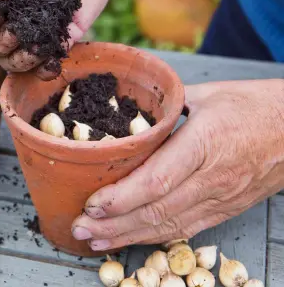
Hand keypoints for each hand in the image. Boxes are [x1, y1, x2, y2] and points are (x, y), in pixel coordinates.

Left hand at [72, 80, 283, 250]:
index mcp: (205, 143)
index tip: (91, 204)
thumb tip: (133, 113)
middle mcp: (212, 178)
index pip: (156, 180)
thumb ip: (168, 105)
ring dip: (128, 236)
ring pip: (168, 226)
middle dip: (113, 224)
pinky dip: (154, 238)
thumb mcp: (208, 94)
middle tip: (79, 226)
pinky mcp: (225, 209)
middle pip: (156, 210)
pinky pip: (186, 229)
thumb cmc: (254, 106)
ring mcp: (220, 198)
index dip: (120, 198)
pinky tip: (132, 239)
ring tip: (96, 240)